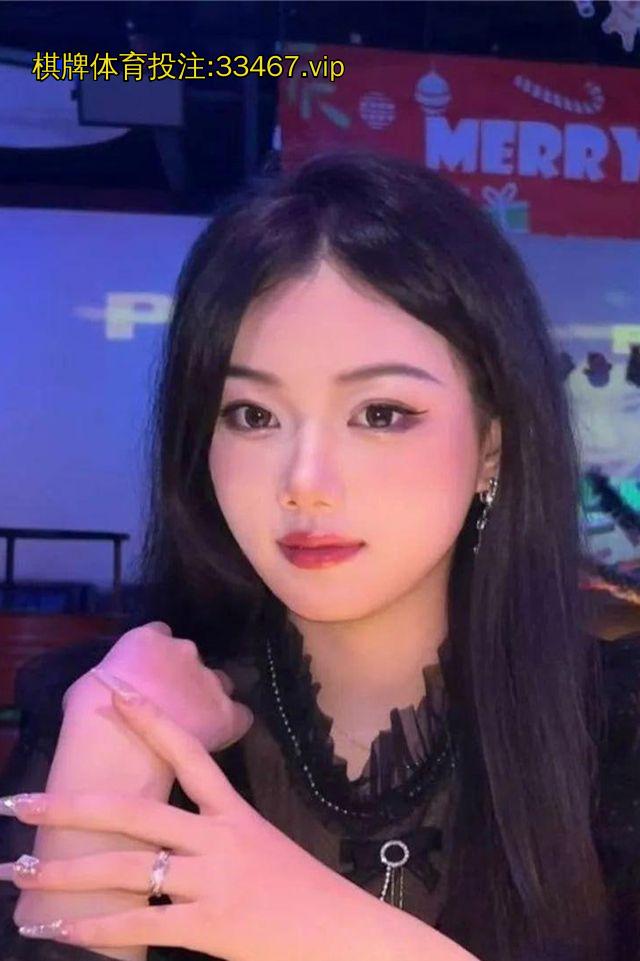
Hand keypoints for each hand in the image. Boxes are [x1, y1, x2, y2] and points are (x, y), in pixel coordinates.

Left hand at [0, 678, 340, 960]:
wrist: (340, 931)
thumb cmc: (299, 890)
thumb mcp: (260, 844)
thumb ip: (216, 833)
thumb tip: (166, 839)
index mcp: (234, 812)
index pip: (189, 754)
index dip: (151, 721)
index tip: (114, 695)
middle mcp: (219, 837)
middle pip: (136, 812)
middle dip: (74, 806)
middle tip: (23, 802)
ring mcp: (212, 880)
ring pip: (126, 869)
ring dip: (68, 872)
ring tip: (23, 871)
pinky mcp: (208, 926)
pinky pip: (140, 923)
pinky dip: (95, 929)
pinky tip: (60, 929)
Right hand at [64, 621, 253, 753]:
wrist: (116, 744)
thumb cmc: (89, 713)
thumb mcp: (90, 682)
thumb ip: (114, 679)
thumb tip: (115, 689)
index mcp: (149, 638)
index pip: (161, 635)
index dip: (156, 658)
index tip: (149, 677)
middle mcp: (185, 651)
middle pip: (191, 659)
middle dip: (183, 678)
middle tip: (168, 706)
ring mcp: (208, 680)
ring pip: (219, 684)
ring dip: (207, 698)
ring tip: (192, 725)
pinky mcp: (226, 712)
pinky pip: (240, 714)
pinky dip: (231, 723)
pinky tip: (217, 737)